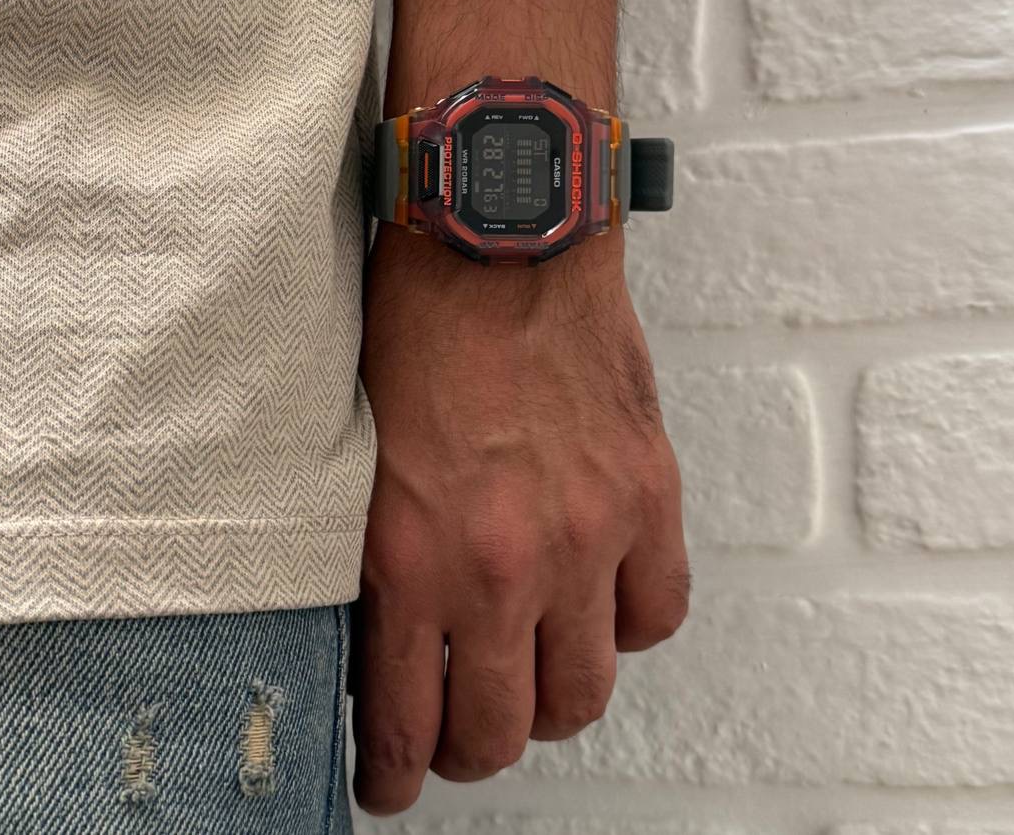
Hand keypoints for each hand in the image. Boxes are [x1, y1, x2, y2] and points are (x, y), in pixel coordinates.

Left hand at [352, 224, 689, 814]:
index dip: (396, 773)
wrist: (500, 234)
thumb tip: (385, 630)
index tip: (391, 782)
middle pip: (500, 727)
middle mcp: (500, 564)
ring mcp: (586, 536)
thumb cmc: (416, 318)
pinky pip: (657, 615)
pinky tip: (596, 607)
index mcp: (409, 551)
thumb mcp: (355, 449)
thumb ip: (380, 550)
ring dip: (551, 705)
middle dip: (469, 751)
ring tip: (529, 682)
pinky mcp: (647, 496)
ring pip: (584, 694)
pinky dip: (626, 629)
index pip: (405, 719)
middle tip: (455, 736)